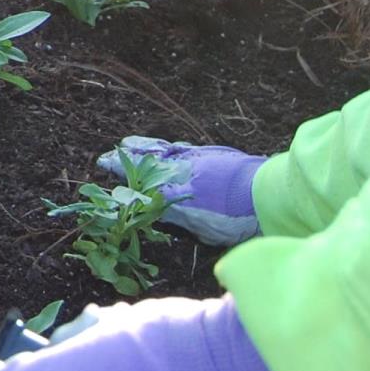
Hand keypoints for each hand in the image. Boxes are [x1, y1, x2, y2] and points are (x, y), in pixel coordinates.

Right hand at [96, 136, 264, 245]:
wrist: (265, 192)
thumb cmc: (235, 216)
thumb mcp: (203, 227)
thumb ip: (177, 216)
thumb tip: (157, 210)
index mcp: (173, 189)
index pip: (140, 180)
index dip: (121, 171)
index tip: (104, 165)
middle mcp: (178, 170)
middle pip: (146, 161)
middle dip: (127, 158)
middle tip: (110, 154)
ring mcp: (193, 160)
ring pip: (162, 151)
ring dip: (144, 148)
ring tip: (129, 143)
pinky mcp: (209, 155)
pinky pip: (180, 148)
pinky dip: (167, 147)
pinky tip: (164, 147)